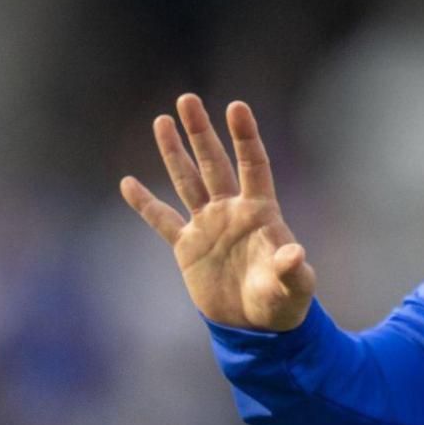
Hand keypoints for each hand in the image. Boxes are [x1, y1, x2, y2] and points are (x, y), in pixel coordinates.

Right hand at [120, 94, 315, 331]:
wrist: (257, 325)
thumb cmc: (284, 302)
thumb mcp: (293, 287)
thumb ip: (292, 269)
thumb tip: (295, 254)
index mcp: (261, 211)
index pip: (253, 165)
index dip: (245, 137)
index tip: (236, 106)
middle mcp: (232, 210)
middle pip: (214, 163)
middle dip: (200, 132)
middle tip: (187, 99)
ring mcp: (208, 225)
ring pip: (187, 181)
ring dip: (174, 152)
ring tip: (161, 121)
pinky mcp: (187, 247)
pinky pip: (162, 220)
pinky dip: (145, 204)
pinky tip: (128, 182)